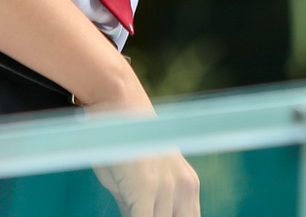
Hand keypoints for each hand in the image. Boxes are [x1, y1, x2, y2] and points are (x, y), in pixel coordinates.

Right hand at [74, 67, 202, 215]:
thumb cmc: (122, 135)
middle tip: (141, 211)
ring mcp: (167, 187)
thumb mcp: (141, 176)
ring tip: (132, 209)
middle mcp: (184, 186)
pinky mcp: (146, 188)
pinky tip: (125, 214)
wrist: (118, 102)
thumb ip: (144, 203)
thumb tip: (139, 216)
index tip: (154, 214)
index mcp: (188, 185)